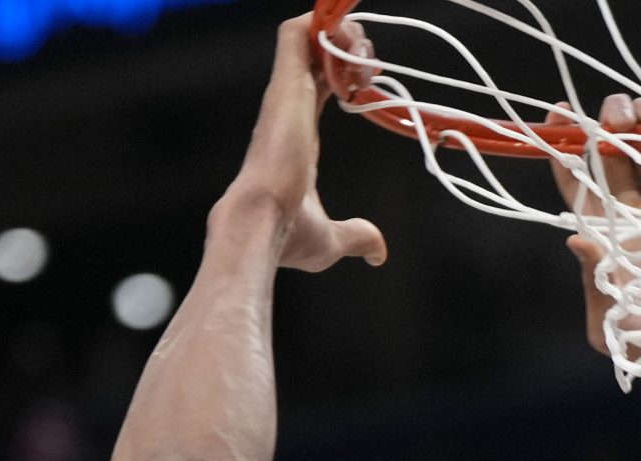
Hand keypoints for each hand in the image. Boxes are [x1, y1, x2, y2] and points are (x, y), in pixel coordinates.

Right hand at [230, 15, 387, 273]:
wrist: (262, 225)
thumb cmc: (286, 234)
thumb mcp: (333, 239)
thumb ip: (357, 237)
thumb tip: (378, 252)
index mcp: (298, 135)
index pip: (319, 85)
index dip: (345, 73)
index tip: (371, 78)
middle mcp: (289, 108)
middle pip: (317, 54)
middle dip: (350, 46)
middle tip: (373, 64)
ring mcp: (285, 94)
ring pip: (308, 34)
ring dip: (343, 34)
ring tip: (366, 56)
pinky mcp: (284, 83)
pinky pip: (297, 32)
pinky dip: (325, 27)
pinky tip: (351, 49)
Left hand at [552, 94, 640, 409]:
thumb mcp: (615, 325)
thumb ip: (596, 282)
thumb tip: (573, 238)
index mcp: (603, 240)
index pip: (574, 186)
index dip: (563, 147)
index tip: (559, 112)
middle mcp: (631, 220)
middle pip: (610, 157)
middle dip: (608, 123)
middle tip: (617, 112)